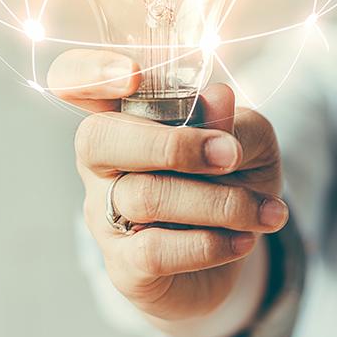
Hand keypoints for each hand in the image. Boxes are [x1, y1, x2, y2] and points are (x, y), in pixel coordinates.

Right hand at [47, 49, 287, 323]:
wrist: (233, 248)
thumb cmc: (231, 178)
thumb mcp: (249, 144)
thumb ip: (234, 122)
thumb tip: (218, 96)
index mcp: (125, 114)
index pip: (75, 79)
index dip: (89, 71)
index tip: (131, 75)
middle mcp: (102, 161)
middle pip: (97, 139)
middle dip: (170, 144)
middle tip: (228, 156)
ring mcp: (105, 213)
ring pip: (144, 196)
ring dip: (217, 202)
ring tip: (261, 210)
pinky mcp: (123, 264)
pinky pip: (155, 250)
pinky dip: (210, 244)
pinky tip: (243, 240)